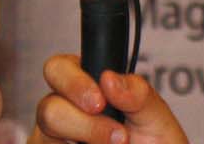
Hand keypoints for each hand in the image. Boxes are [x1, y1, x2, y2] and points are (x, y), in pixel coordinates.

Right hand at [30, 54, 188, 143]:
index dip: (74, 82)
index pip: (59, 68)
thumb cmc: (155, 143)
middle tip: (117, 134)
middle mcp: (66, 110)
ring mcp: (56, 138)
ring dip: (86, 137)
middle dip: (81, 120)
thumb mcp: (156, 116)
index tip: (100, 101)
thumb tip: (109, 78)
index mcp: (87, 85)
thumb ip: (137, 93)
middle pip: (47, 105)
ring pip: (47, 133)